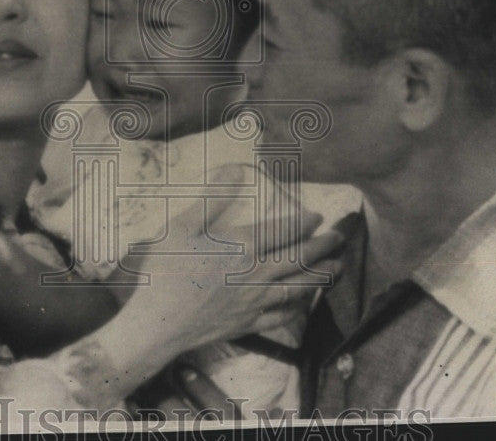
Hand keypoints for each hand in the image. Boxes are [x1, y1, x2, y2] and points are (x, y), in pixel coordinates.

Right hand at [70, 166, 345, 402]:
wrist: (154, 324)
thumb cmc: (163, 272)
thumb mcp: (181, 226)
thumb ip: (211, 198)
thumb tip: (232, 171)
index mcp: (241, 246)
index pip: (283, 231)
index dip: (304, 223)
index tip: (318, 217)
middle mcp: (255, 274)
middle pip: (300, 260)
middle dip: (324, 248)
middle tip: (341, 239)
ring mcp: (254, 302)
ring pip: (299, 289)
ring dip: (322, 277)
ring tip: (337, 269)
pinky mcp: (247, 325)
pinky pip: (283, 316)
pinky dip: (299, 307)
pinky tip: (304, 303)